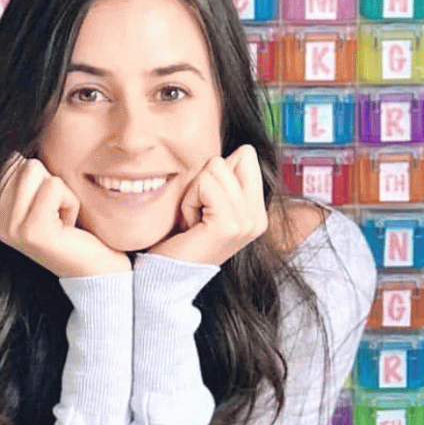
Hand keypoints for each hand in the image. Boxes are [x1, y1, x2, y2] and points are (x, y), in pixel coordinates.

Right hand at [0, 154, 131, 277]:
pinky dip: (71, 202)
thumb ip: (28, 178)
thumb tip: (15, 151)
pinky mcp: (33, 231)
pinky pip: (54, 187)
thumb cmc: (77, 233)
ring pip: (36, 171)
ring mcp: (13, 229)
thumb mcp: (47, 200)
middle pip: (24, 164)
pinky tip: (69, 227)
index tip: (50, 209)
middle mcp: (0, 224)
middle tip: (58, 216)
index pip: (10, 164)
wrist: (97, 272)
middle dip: (52, 184)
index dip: (41, 179)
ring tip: (63, 220)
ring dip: (62, 192)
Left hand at [147, 144, 267, 266]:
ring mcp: (248, 222)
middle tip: (196, 216)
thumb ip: (224, 177)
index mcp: (257, 211)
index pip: (246, 155)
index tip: (204, 207)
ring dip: (193, 193)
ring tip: (192, 222)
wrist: (165, 280)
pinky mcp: (230, 225)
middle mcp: (259, 218)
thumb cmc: (178, 239)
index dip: (215, 174)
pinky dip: (188, 201)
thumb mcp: (206, 203)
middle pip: (234, 157)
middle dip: (204, 181)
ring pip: (216, 168)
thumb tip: (240, 145)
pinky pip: (205, 184)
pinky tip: (188, 226)